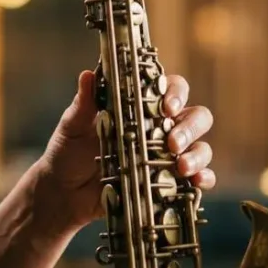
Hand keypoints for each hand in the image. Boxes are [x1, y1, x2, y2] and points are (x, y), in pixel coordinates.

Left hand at [31, 69, 215, 232]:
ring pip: (201, 146)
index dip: (175, 93)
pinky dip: (204, 178)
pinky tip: (196, 182)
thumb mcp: (73, 126)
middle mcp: (160, 128)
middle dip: (190, 127)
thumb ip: (84, 103)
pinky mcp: (168, 182)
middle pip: (195, 116)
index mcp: (141, 107)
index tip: (166, 106)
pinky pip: (199, 178)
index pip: (171, 89)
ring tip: (180, 165)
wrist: (63, 192)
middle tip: (171, 141)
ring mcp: (167, 156)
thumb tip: (87, 75)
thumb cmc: (69, 151)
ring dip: (197, 154)